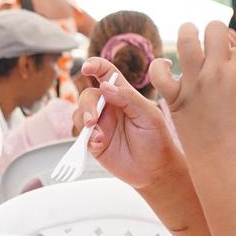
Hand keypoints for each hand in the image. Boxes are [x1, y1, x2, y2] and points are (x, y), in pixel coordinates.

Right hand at [76, 57, 184, 190]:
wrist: (155, 170)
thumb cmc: (156, 139)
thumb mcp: (148, 115)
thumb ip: (128, 98)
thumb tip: (104, 86)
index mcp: (123, 95)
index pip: (106, 73)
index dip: (95, 65)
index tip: (86, 68)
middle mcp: (108, 107)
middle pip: (88, 95)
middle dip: (87, 106)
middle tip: (92, 120)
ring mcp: (99, 124)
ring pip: (79, 114)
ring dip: (84, 122)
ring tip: (98, 136)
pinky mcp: (93, 142)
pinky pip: (80, 135)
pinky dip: (85, 138)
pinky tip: (98, 144)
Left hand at [157, 21, 235, 165]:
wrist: (225, 162)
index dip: (233, 50)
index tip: (229, 58)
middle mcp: (217, 72)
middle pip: (214, 30)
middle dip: (212, 29)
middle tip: (207, 36)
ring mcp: (195, 83)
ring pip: (186, 40)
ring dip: (186, 32)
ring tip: (187, 33)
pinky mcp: (175, 98)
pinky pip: (159, 73)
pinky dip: (158, 67)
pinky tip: (163, 66)